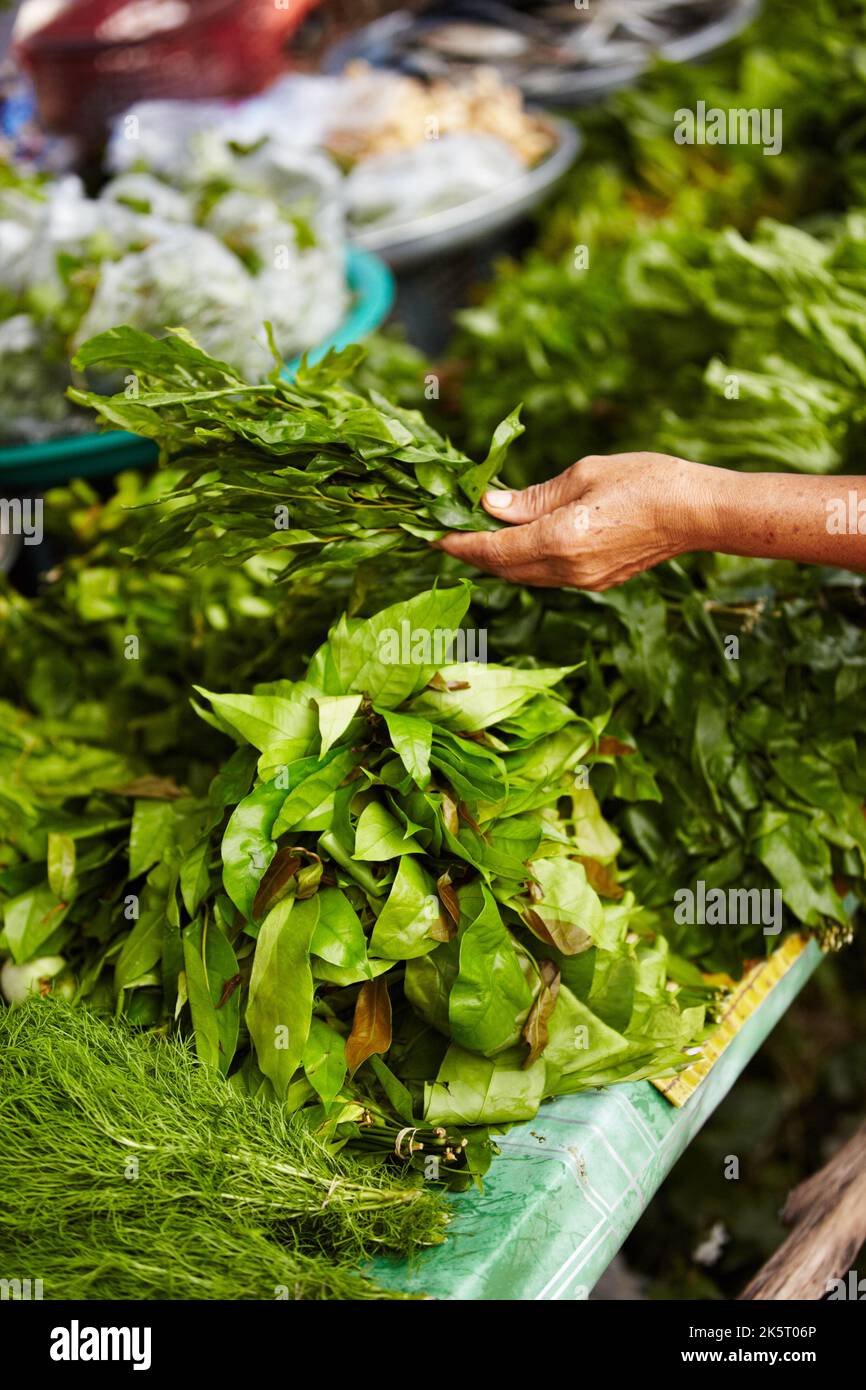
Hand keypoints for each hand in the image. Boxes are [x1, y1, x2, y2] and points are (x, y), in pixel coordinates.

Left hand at [438, 451, 712, 589]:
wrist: (696, 513)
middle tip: (446, 533)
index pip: (492, 550)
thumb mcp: (582, 475)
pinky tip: (517, 543)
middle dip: (471, 554)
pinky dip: (523, 562)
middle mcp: (566, 570)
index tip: (432, 533)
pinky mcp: (596, 583)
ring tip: (475, 537)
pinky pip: (546, 577)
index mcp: (559, 540)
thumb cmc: (645, 480)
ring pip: (523, 576)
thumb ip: (532, 497)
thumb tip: (490, 504)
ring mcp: (582, 582)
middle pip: (502, 569)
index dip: (458, 544)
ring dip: (496, 560)